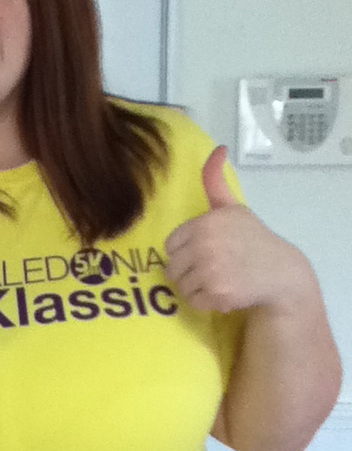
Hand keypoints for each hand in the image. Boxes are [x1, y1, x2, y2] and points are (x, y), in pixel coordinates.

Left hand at [164, 146, 312, 313]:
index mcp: (205, 223)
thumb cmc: (253, 240)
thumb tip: (217, 149)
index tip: (205, 251)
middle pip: (172, 268)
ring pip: (181, 286)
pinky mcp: (217, 293)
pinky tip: (225, 292)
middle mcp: (205, 244)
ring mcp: (211, 270)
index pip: (171, 245)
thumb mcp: (233, 207)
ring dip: (197, 287)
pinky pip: (194, 301)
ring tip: (219, 279)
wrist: (280, 273)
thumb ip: (215, 181)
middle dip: (189, 271)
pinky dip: (206, 302)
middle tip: (213, 268)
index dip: (186, 251)